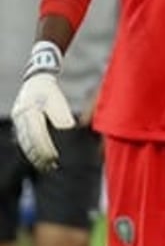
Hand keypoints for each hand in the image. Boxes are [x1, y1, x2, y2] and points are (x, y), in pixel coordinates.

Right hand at [11, 41, 75, 170]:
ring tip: (45, 165)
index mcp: (30, 110)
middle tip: (51, 166)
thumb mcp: (59, 101)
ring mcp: (17, 119)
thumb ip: (62, 116)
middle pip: (28, 141)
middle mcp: (20, 116)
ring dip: (33, 155)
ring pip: (23, 142)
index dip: (45, 148)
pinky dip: (29, 150)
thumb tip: (67, 131)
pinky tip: (37, 157)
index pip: (37, 135)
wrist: (36, 80)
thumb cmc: (51, 91)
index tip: (55, 158)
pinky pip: (21, 139)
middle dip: (39, 155)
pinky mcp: (18, 122)